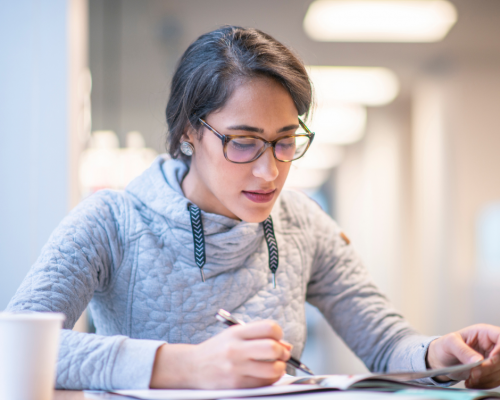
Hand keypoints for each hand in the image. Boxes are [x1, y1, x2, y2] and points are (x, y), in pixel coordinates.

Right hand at [150, 320, 291, 388]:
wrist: (192, 367)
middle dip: (282, 352)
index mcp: (236, 332)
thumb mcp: (234, 335)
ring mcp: (236, 368)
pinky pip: (264, 383)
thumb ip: (259, 337)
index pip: (269, 328)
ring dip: (280, 368)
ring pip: (273, 369)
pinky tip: (266, 374)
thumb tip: (287, 346)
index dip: (278, 333)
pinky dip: (271, 379)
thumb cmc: (218, 350)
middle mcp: (236, 349)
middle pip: (273, 348)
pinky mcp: (237, 384)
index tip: (276, 337)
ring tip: (275, 366)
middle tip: (281, 354)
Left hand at [426, 324, 499, 388]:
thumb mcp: (449, 343)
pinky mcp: (492, 371)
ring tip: (470, 377)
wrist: (441, 361)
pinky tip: (472, 381)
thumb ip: (462, 350)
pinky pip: (496, 380)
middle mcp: (492, 346)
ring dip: (486, 378)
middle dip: (489, 368)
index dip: (499, 349)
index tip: (490, 359)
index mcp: (483, 333)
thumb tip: (478, 360)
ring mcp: (493, 359)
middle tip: (474, 372)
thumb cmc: (444, 347)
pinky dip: (485, 384)